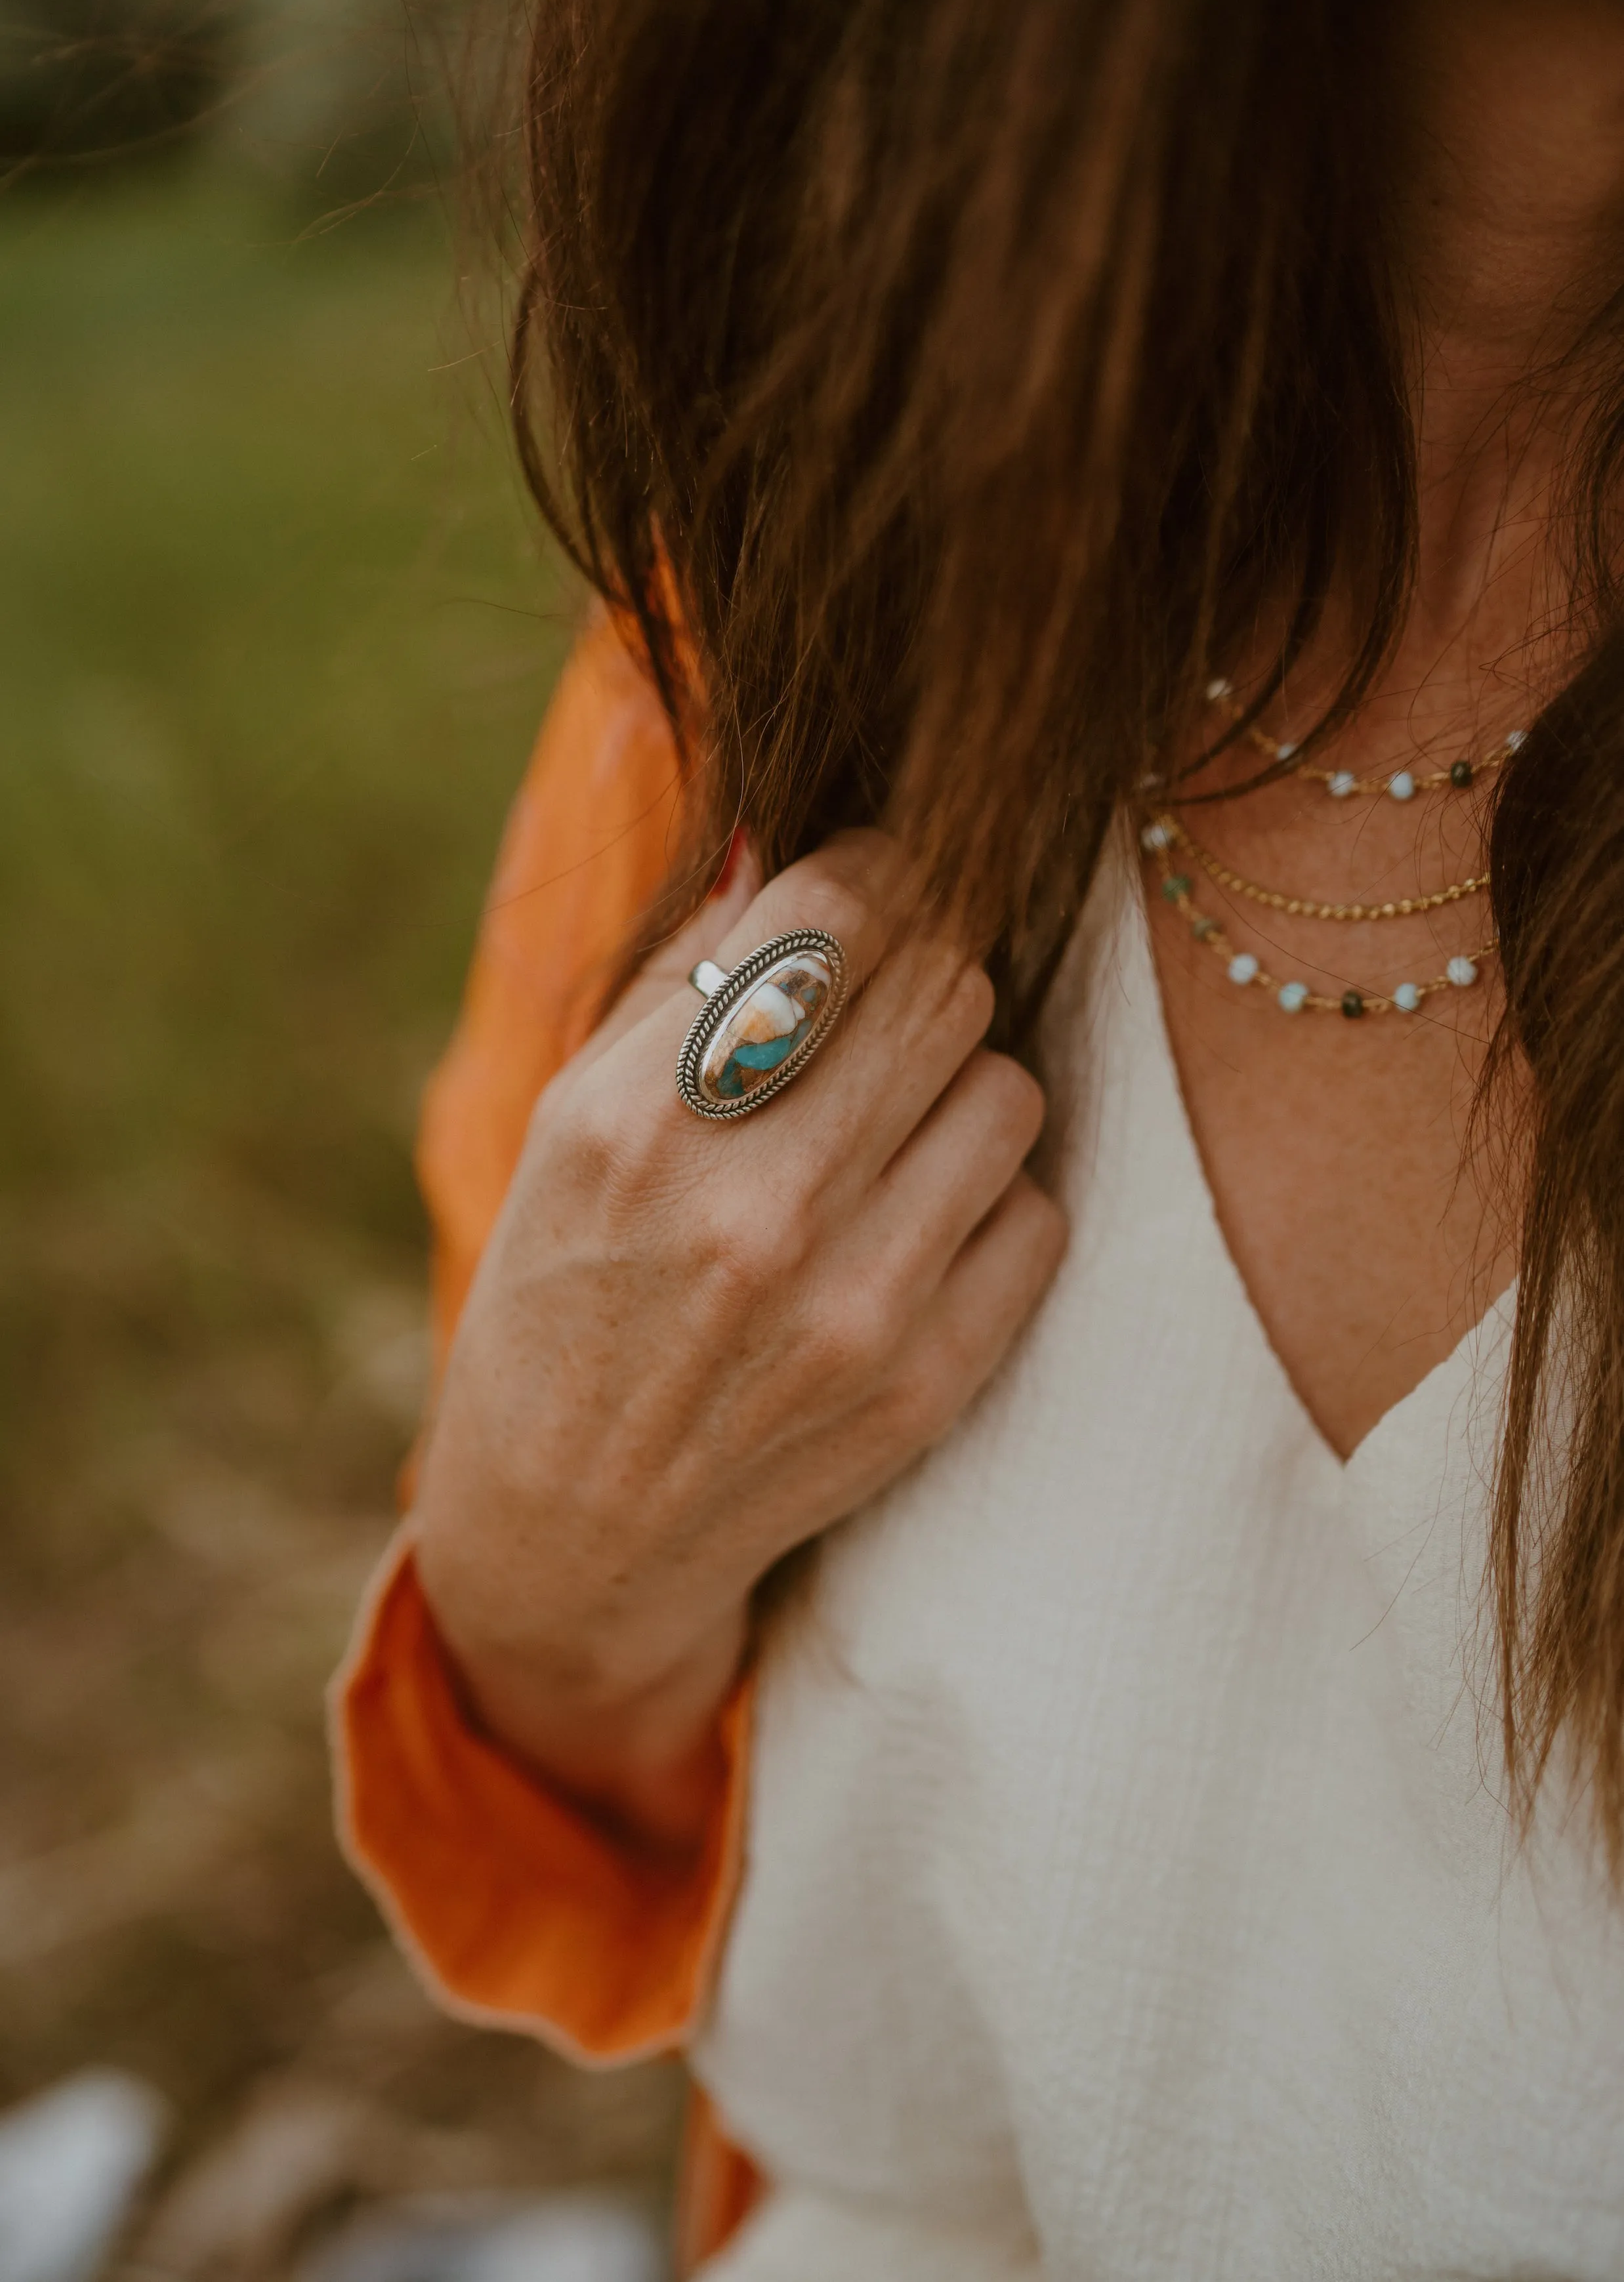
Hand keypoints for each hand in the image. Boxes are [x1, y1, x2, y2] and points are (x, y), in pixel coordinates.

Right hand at [413, 832, 1066, 1852]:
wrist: (573, 1529)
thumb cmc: (561, 1292)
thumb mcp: (568, 1122)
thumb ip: (680, 978)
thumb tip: (789, 848)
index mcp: (641, 1120)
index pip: (839, 911)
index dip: (875, 871)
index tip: (870, 889)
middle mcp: (754, 1207)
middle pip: (946, 981)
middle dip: (926, 962)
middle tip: (890, 993)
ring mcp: (855, 1303)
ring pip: (1009, 1086)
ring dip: (961, 1079)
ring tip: (895, 1117)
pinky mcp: (927, 1379)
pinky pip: (1036, 1210)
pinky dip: (987, 1196)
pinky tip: (914, 1218)